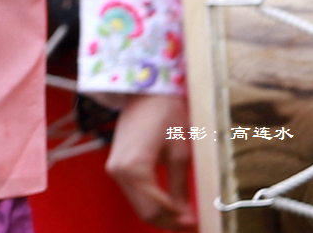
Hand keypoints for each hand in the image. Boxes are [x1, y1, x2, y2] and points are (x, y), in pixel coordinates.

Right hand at [104, 93, 196, 228]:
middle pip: (144, 211)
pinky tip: (171, 203)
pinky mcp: (117, 166)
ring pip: (139, 205)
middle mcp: (118, 172)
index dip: (177, 221)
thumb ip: (179, 187)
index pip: (155, 209)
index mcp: (133, 168)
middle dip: (169, 221)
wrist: (145, 93)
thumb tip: (185, 214)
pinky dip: (152, 203)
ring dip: (161, 214)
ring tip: (185, 214)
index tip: (197, 223)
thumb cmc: (166, 116)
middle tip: (193, 222)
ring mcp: (115, 169)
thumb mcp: (179, 153)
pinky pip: (135, 194)